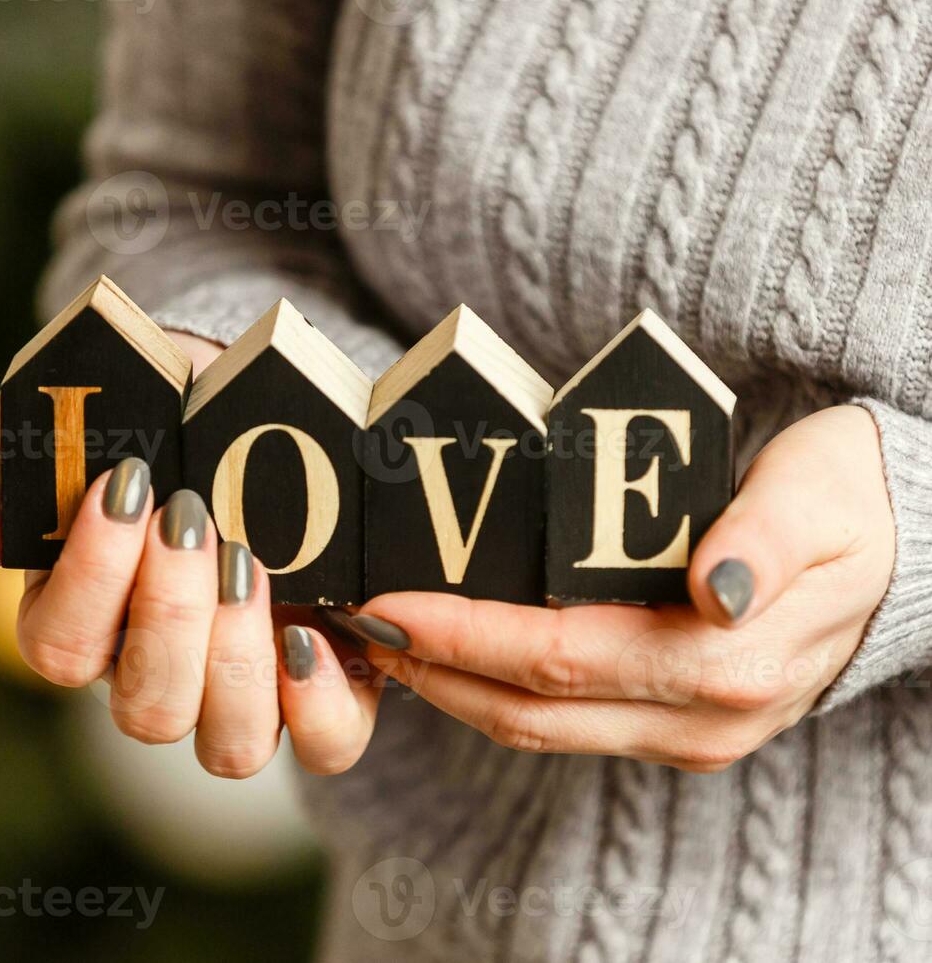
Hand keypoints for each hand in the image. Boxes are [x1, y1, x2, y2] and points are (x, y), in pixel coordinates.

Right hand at [0, 331, 379, 777]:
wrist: (236, 392)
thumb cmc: (129, 410)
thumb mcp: (49, 418)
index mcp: (76, 623)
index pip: (59, 646)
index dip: (91, 578)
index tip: (124, 484)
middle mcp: (152, 673)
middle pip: (147, 710)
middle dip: (169, 614)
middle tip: (192, 515)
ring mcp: (235, 688)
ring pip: (228, 746)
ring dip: (236, 659)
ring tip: (246, 561)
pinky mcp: (317, 683)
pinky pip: (323, 743)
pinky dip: (321, 704)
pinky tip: (310, 631)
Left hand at [355, 405, 895, 772]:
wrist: (901, 550)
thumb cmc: (847, 503)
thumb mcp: (817, 497)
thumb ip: (763, 539)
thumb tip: (710, 583)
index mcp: (727, 660)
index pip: (561, 657)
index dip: (464, 634)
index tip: (386, 599)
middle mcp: (702, 718)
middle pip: (531, 707)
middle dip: (432, 665)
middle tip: (355, 617)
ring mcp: (689, 736)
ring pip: (538, 728)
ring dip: (451, 686)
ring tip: (382, 636)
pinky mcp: (675, 730)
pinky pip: (563, 724)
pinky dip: (493, 692)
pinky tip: (448, 652)